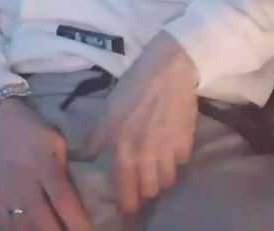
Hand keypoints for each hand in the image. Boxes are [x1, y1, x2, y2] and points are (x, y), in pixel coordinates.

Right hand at [0, 97, 92, 230]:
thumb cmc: (30, 128)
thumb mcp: (55, 141)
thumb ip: (64, 168)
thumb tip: (76, 195)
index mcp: (45, 166)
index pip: (65, 202)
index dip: (78, 223)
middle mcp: (25, 185)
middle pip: (44, 223)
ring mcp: (5, 195)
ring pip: (22, 230)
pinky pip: (2, 227)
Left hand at [88, 32, 198, 213]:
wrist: (168, 70)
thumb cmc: (134, 86)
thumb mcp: (108, 110)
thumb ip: (98, 136)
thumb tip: (87, 155)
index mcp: (123, 148)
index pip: (126, 192)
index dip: (127, 202)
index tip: (127, 203)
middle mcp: (146, 155)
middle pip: (150, 191)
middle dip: (145, 189)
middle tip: (142, 180)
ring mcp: (168, 151)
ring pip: (167, 181)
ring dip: (161, 176)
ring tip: (156, 165)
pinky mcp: (186, 142)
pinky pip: (180, 162)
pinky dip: (175, 159)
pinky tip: (170, 146)